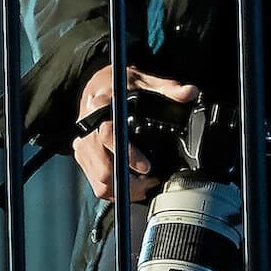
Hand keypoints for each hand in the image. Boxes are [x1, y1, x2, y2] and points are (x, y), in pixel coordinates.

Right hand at [72, 64, 197, 202]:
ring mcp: (83, 144)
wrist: (94, 85)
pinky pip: (95, 183)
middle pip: (104, 168)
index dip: (128, 155)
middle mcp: (88, 129)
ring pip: (100, 182)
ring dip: (124, 191)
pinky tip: (130, 186)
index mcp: (102, 107)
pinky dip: (114, 191)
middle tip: (151, 181)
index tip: (147, 167)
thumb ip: (167, 88)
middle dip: (131, 183)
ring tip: (144, 185)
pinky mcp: (81, 155)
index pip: (109, 135)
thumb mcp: (143, 80)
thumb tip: (189, 92)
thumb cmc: (117, 83)